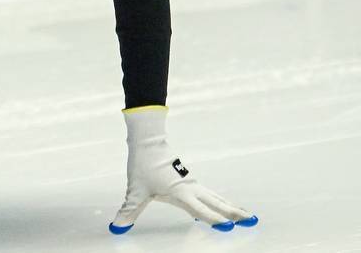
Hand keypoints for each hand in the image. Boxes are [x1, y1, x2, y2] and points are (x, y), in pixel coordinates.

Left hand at [110, 106, 257, 233]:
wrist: (148, 141)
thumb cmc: (143, 165)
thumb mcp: (134, 192)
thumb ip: (128, 212)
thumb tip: (115, 227)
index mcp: (180, 193)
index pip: (201, 211)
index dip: (214, 220)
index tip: (230, 228)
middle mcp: (190, 188)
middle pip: (217, 203)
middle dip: (234, 214)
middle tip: (253, 222)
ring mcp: (192, 183)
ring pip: (216, 197)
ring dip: (232, 207)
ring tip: (247, 216)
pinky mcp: (190, 179)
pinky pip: (210, 193)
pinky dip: (221, 201)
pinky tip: (224, 206)